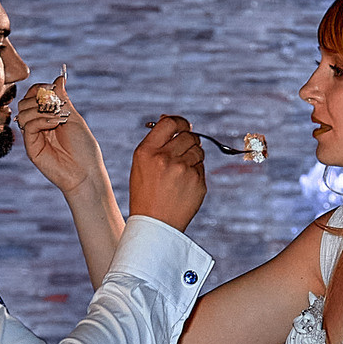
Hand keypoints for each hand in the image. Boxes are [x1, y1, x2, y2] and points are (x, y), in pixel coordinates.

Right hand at [19, 70, 106, 202]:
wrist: (86, 173)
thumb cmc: (84, 148)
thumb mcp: (74, 118)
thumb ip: (63, 99)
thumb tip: (59, 78)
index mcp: (49, 116)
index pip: (34, 95)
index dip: (40, 88)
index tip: (53, 89)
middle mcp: (39, 125)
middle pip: (25, 101)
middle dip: (40, 98)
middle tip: (56, 106)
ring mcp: (34, 136)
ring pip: (23, 111)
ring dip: (40, 109)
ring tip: (57, 118)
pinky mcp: (31, 147)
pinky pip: (28, 126)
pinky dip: (40, 120)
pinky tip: (54, 125)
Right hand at [128, 113, 206, 230]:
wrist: (155, 225)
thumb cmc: (146, 193)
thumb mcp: (141, 164)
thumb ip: (155, 142)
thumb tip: (169, 119)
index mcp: (147, 151)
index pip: (170, 123)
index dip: (180, 122)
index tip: (183, 127)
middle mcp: (165, 158)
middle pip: (189, 135)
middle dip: (188, 141)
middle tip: (183, 152)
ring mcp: (183, 170)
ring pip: (198, 151)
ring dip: (193, 157)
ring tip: (180, 173)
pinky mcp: (198, 182)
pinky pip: (202, 168)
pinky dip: (195, 173)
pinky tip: (184, 185)